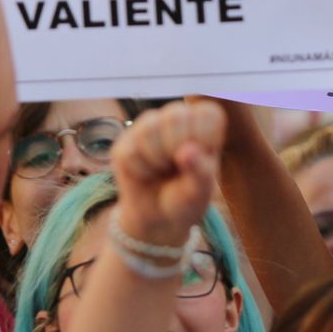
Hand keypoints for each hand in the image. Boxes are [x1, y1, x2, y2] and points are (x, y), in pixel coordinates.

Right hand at [111, 102, 225, 245]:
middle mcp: (175, 117)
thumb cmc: (187, 197)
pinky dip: (141, 171)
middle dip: (177, 148)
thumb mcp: (201, 190)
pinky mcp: (124, 142)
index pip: (207, 113)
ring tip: (162, 170)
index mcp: (202, 123)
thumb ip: (201, 171)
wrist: (159, 218)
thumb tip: (186, 150)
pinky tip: (146, 174)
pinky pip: (130, 152)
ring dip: (157, 160)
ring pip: (148, 130)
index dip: (205, 140)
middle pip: (175, 115)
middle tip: (178, 167)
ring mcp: (147, 127)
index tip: (202, 161)